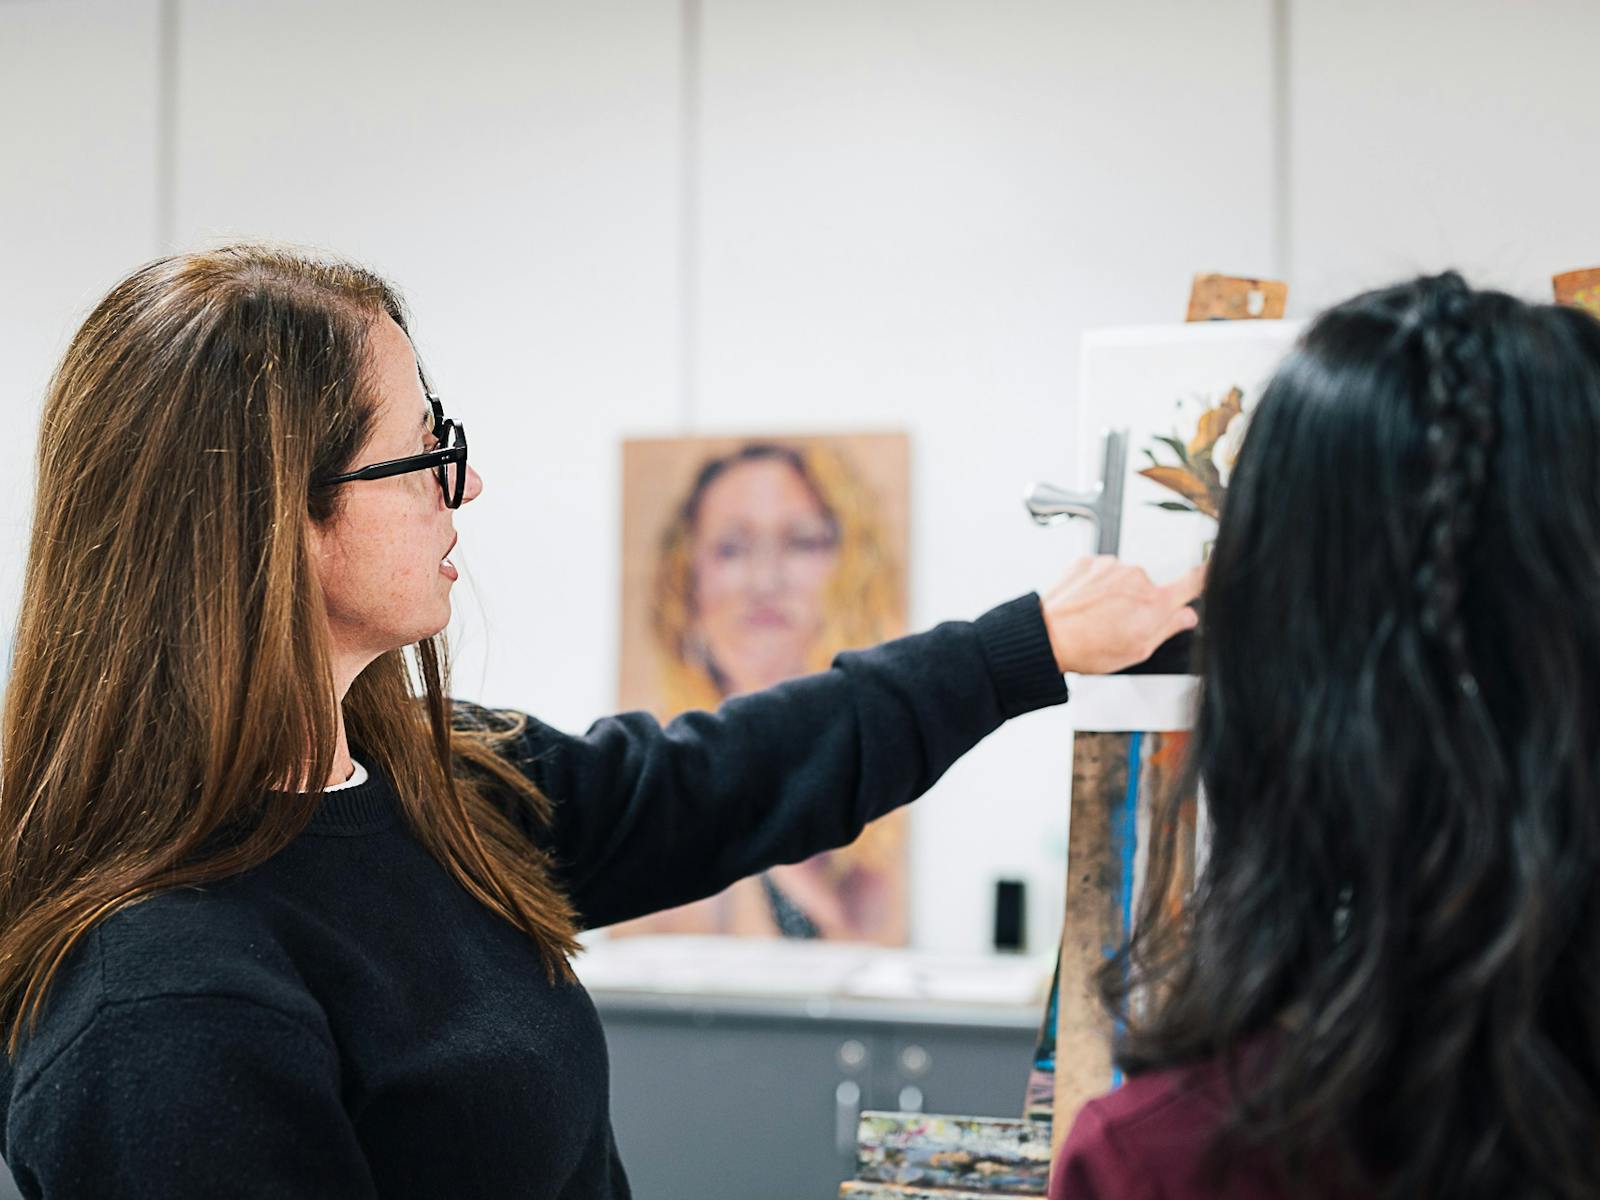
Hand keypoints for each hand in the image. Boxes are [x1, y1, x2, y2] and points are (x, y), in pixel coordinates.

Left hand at [1040, 556, 1203, 674]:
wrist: (1048, 635)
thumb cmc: (1089, 647)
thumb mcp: (1138, 650)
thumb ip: (1168, 629)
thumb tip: (1186, 616)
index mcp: (1156, 602)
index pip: (1193, 581)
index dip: (1206, 575)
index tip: (1213, 567)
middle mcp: (1138, 577)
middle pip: (1150, 588)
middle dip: (1140, 603)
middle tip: (1119, 625)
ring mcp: (1113, 566)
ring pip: (1123, 580)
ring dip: (1115, 595)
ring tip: (1096, 618)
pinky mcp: (1090, 561)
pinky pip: (1101, 573)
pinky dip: (1096, 587)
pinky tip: (1085, 606)